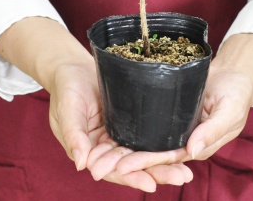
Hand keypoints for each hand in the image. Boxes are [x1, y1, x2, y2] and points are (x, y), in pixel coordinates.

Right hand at [46, 53, 193, 191]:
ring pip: (144, 152)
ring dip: (165, 162)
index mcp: (90, 153)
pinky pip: (147, 134)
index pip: (112, 170)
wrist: (73, 67)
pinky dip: (162, 142)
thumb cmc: (66, 88)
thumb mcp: (67, 110)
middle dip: (157, 172)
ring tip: (186, 170)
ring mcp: (119, 135)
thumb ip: (74, 136)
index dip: (131, 177)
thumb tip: (82, 164)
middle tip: (182, 177)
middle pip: (134, 165)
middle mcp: (107, 148)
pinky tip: (181, 148)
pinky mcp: (129, 121)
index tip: (151, 184)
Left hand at [110, 33, 252, 171]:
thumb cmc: (237, 94)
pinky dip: (127, 130)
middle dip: (124, 162)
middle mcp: (181, 141)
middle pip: (149, 154)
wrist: (234, 75)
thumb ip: (213, 130)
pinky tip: (107, 133)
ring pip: (143, 142)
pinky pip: (145, 124)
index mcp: (197, 146)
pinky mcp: (166, 113)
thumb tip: (192, 150)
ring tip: (94, 156)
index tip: (122, 166)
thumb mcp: (230, 111)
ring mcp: (172, 128)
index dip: (144, 163)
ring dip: (120, 150)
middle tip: (96, 166)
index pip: (166, 158)